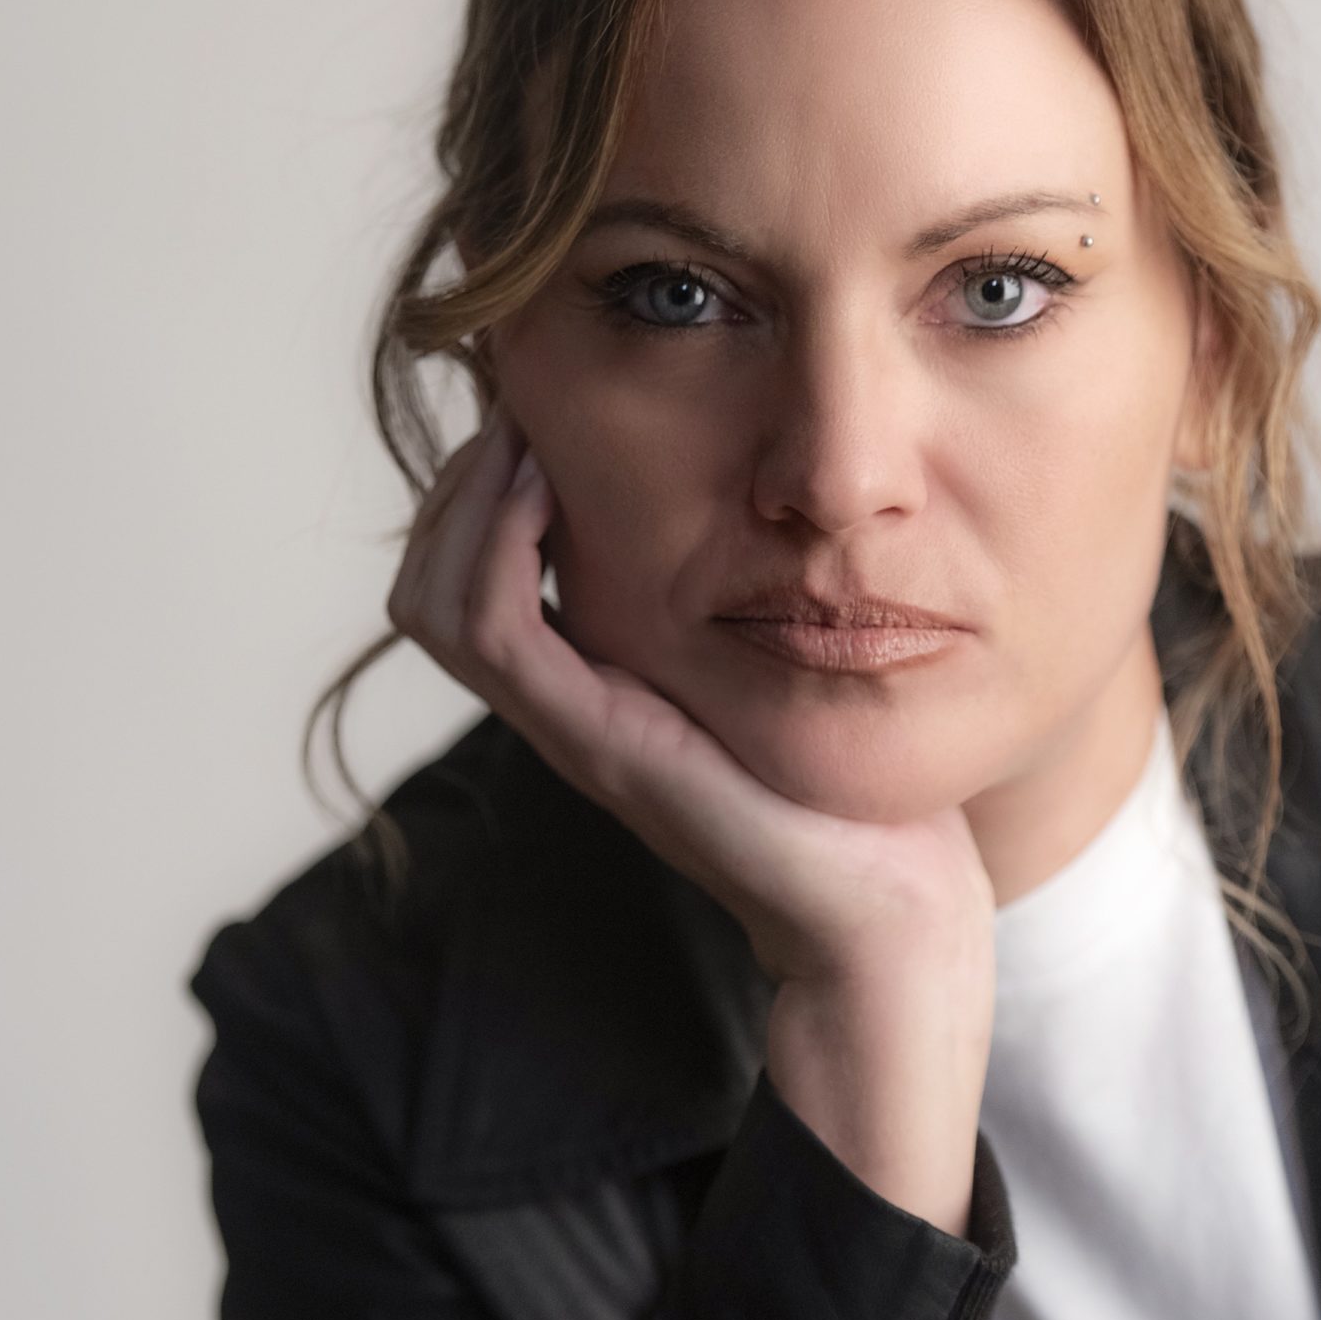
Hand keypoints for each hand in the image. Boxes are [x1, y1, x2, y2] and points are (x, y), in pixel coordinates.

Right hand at [387, 401, 997, 1005]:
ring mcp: (572, 728)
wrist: (890, 913)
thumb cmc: (863, 796)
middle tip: (520, 406)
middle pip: (430, 583)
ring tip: (523, 434)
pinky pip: (491, 629)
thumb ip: (765, 608)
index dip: (484, 488)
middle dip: (459, 480)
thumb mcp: (799, 670)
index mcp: (601, 689)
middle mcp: (568, 707)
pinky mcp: (596, 742)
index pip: (471, 578)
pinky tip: (548, 484)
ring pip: (435, 600)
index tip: (544, 411)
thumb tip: (793, 513)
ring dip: (463, 498)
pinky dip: (496, 544)